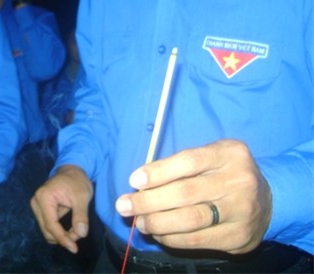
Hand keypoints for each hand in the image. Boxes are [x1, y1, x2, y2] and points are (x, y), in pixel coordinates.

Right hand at [30, 165, 93, 253]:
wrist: (72, 171)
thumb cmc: (77, 181)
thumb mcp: (82, 196)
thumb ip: (81, 215)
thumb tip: (81, 234)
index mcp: (44, 197)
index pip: (50, 224)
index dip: (62, 238)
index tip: (74, 248)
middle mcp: (36, 202)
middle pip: (46, 229)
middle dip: (62, 237)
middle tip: (79, 236)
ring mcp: (37, 206)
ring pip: (47, 230)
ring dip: (61, 235)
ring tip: (77, 230)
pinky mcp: (41, 209)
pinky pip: (49, 225)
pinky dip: (59, 231)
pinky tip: (71, 229)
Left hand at [115, 139, 271, 253]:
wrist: (268, 199)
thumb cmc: (224, 173)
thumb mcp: (210, 157)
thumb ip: (180, 165)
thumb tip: (140, 182)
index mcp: (229, 153)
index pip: (188, 161)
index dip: (158, 172)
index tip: (133, 181)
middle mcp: (240, 180)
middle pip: (185, 192)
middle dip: (148, 201)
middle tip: (125, 205)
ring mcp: (242, 210)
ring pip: (191, 219)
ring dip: (157, 222)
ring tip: (140, 222)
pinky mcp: (240, 236)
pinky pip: (198, 240)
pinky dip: (172, 238)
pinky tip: (159, 234)